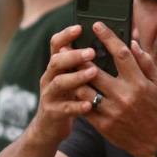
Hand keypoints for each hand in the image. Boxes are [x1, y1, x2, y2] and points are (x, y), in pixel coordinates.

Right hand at [34, 25, 100, 143]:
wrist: (50, 128)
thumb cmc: (70, 98)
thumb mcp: (75, 78)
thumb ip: (86, 62)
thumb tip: (108, 43)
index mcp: (57, 66)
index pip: (57, 44)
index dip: (66, 35)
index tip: (80, 27)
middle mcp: (50, 77)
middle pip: (56, 60)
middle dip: (73, 54)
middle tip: (91, 51)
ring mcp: (49, 95)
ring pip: (58, 82)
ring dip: (76, 76)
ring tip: (93, 73)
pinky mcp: (52, 113)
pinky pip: (63, 108)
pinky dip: (76, 106)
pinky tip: (89, 105)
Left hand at [81, 22, 156, 156]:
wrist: (154, 143)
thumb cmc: (154, 108)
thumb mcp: (156, 84)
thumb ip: (145, 62)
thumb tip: (132, 42)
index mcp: (139, 83)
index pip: (121, 54)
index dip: (107, 37)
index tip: (97, 26)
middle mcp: (124, 96)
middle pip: (95, 71)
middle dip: (79, 56)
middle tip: (69, 45)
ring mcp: (111, 111)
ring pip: (84, 89)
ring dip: (73, 76)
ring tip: (66, 65)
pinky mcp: (102, 125)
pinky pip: (83, 106)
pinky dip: (76, 95)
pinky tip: (71, 86)